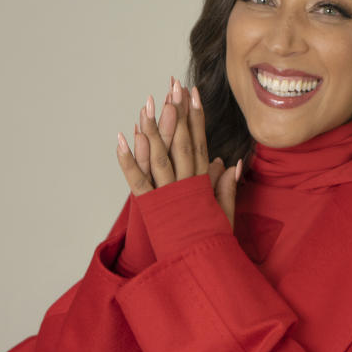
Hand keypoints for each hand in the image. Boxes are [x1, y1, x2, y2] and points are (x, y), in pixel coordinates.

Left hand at [116, 77, 241, 228]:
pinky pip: (137, 179)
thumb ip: (227, 187)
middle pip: (181, 141)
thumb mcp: (225, 214)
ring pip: (159, 155)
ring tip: (147, 104)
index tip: (193, 94)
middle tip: (173, 85)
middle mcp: (186, 184)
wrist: (201, 266)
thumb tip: (230, 162)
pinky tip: (122, 137)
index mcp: (204, 183)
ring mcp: (168, 194)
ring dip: (153, 128)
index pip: (201, 143)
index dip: (197, 117)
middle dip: (177, 112)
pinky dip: (128, 159)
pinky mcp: (150, 206)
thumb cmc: (212, 242)